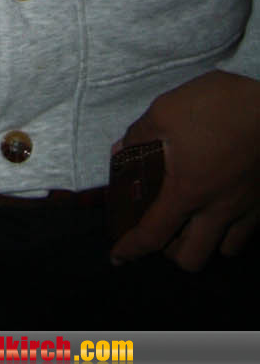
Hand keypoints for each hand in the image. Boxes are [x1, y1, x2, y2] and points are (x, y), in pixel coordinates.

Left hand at [110, 70, 259, 269]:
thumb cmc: (217, 105)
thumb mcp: (165, 111)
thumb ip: (139, 136)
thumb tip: (122, 152)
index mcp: (186, 190)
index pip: (153, 234)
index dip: (131, 249)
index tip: (117, 256)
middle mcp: (216, 209)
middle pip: (190, 257)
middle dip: (169, 251)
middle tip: (159, 229)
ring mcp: (245, 209)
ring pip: (223, 251)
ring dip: (202, 243)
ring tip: (191, 223)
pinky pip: (246, 234)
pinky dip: (230, 233)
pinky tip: (221, 214)